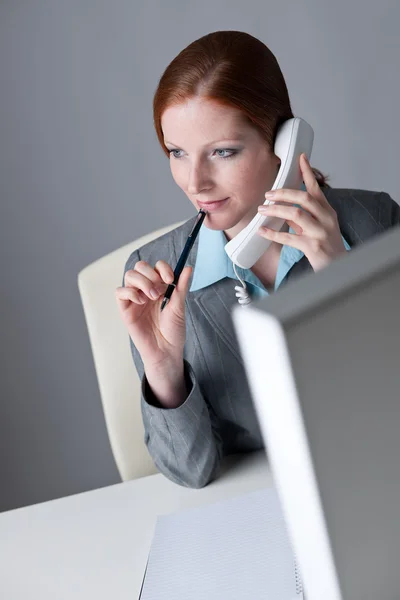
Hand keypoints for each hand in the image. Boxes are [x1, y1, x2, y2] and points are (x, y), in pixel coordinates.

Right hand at [115, 260, 191, 367]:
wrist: (166, 350)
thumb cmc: (173, 331)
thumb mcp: (179, 307)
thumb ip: (181, 287)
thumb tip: (188, 268)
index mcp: (160, 287)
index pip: (156, 267)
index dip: (162, 268)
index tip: (170, 279)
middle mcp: (146, 289)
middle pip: (140, 266)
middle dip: (150, 274)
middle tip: (160, 290)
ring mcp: (135, 298)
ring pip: (130, 275)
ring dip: (141, 282)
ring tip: (152, 297)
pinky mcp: (125, 309)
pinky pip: (120, 292)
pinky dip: (130, 292)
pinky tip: (141, 302)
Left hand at [256, 153, 346, 271]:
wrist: (338, 267)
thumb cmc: (326, 246)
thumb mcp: (317, 227)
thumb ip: (302, 217)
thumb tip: (283, 208)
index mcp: (327, 211)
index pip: (317, 188)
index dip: (308, 172)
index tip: (300, 158)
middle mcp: (326, 219)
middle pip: (304, 198)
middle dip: (284, 193)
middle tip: (268, 194)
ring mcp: (320, 232)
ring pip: (296, 214)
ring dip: (276, 210)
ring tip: (261, 210)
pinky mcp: (312, 247)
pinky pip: (289, 238)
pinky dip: (273, 233)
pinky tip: (261, 230)